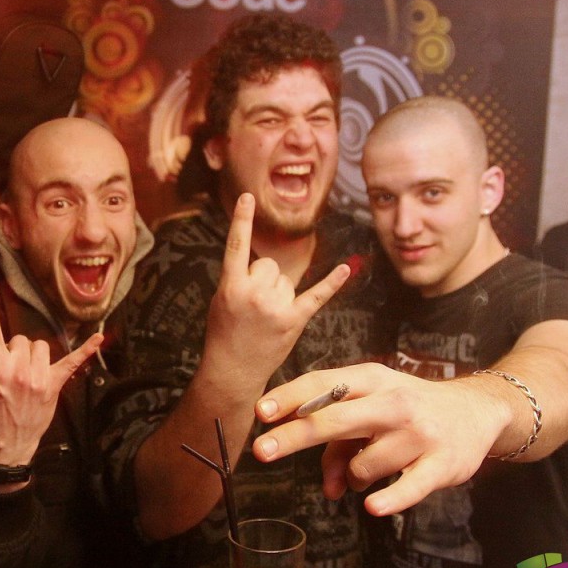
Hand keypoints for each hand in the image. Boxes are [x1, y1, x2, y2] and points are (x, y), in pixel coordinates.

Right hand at [0, 282, 103, 466]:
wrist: (8, 445)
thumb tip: (3, 347)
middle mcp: (19, 370)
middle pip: (22, 339)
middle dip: (18, 350)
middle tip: (13, 370)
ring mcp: (39, 378)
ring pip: (41, 346)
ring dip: (35, 355)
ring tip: (29, 374)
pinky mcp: (55, 385)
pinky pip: (73, 362)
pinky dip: (86, 350)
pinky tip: (98, 339)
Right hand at [203, 193, 349, 399]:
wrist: (232, 370)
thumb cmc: (224, 333)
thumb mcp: (221, 300)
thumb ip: (238, 279)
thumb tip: (264, 266)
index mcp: (230, 286)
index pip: (236, 245)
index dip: (241, 220)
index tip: (248, 197)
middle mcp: (254, 293)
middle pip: (269, 265)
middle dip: (264, 280)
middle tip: (254, 307)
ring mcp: (275, 307)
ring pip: (286, 281)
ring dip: (280, 295)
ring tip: (266, 319)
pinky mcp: (294, 320)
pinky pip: (316, 295)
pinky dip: (332, 283)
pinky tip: (346, 269)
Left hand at [251, 363, 508, 516]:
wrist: (476, 411)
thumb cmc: (406, 410)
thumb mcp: (371, 410)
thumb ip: (340, 447)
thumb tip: (329, 489)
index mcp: (371, 380)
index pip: (323, 384)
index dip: (290, 397)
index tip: (260, 412)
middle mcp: (394, 402)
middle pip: (336, 418)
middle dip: (296, 434)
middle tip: (261, 451)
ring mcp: (419, 433)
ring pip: (363, 465)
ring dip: (354, 477)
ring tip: (369, 469)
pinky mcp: (442, 464)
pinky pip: (407, 487)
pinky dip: (387, 498)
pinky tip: (372, 506)